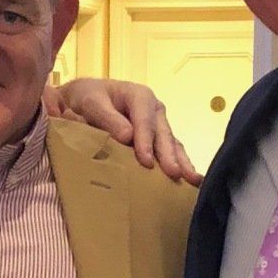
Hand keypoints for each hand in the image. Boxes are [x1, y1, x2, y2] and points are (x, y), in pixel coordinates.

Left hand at [52, 77, 199, 184]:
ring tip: (192, 180)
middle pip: (163, 133)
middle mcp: (154, 110)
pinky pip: (172, 151)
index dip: (146, 140)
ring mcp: (159, 125)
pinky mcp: (159, 139)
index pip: (145, 120)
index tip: (146, 161)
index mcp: (139, 96)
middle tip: (174, 174)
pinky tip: (190, 181)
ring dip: (181, 162)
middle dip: (169, 155)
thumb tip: (127, 137)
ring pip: (172, 144)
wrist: (85, 99)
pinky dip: (180, 164)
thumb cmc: (88, 98)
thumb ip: (107, 118)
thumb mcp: (91, 102)